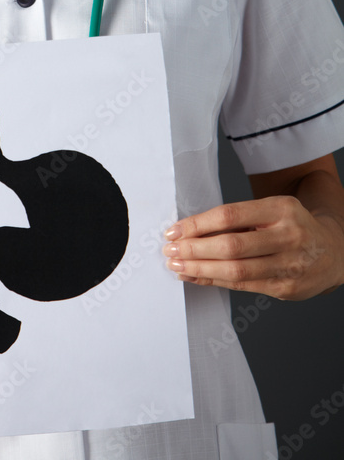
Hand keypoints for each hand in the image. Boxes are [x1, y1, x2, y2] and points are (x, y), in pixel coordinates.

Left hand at [162, 195, 343, 299]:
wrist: (334, 251)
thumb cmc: (292, 227)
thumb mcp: (273, 210)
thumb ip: (240, 218)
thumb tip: (191, 229)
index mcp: (281, 209)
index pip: (230, 215)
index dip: (198, 224)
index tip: (175, 230)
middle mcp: (288, 236)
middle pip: (232, 246)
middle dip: (195, 250)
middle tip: (170, 250)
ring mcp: (290, 265)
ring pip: (236, 270)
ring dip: (201, 269)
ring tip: (178, 265)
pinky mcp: (287, 289)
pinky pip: (244, 286)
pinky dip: (215, 281)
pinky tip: (197, 277)